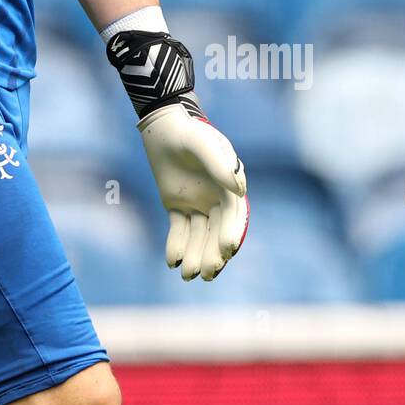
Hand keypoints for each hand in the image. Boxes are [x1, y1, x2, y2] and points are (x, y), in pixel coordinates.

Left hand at [139, 97, 248, 280]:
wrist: (164, 128)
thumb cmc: (189, 132)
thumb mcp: (203, 144)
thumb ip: (220, 164)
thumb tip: (240, 190)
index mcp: (229, 188)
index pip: (233, 217)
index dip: (232, 233)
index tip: (228, 250)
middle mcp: (216, 200)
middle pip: (217, 232)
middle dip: (213, 254)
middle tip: (207, 274)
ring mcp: (197, 204)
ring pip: (198, 236)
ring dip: (195, 256)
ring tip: (188, 276)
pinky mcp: (176, 206)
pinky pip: (178, 230)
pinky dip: (175, 246)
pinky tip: (172, 261)